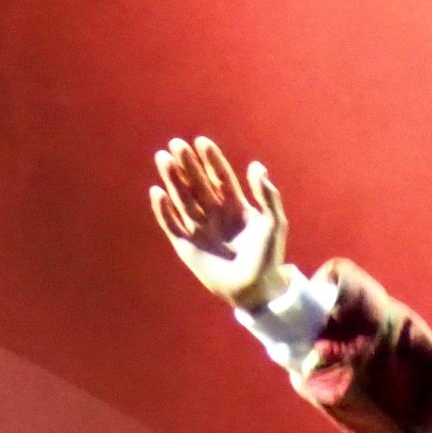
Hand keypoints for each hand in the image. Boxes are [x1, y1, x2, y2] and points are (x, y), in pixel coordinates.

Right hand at [149, 136, 295, 308]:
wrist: (256, 290)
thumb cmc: (268, 258)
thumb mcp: (273, 223)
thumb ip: (267, 195)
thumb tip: (256, 166)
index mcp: (235, 207)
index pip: (220, 177)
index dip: (212, 160)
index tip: (202, 142)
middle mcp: (215, 215)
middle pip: (198, 184)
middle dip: (188, 164)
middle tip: (177, 144)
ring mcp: (200, 229)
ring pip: (182, 199)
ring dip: (173, 179)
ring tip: (163, 158)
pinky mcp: (187, 247)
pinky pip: (172, 225)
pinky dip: (163, 210)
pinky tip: (158, 193)